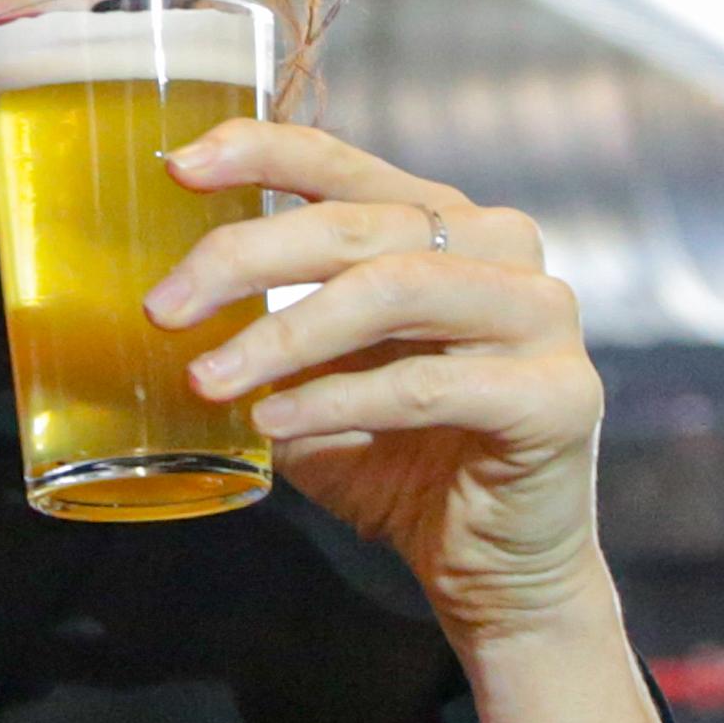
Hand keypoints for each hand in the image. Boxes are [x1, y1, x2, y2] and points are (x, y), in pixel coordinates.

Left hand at [154, 119, 602, 649]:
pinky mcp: (558, 394)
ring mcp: (541, 315)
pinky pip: (425, 384)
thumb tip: (168, 301)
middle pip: (357, 225)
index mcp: (445, 225)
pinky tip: (275, 422)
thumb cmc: (401, 464)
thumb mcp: (319, 379)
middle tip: (165, 308)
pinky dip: (337, 401)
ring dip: (285, 334)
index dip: (260, 152)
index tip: (178, 166)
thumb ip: (272, 327)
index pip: (343, 164)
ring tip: (209, 379)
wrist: (494, 570)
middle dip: (246, 258)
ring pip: (392, 291)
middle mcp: (502, 250)